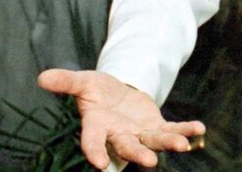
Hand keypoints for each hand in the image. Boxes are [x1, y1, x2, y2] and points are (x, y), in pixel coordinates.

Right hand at [38, 68, 204, 168]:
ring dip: (168, 144)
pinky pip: (172, 129)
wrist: (116, 93)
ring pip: (153, 141)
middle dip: (138, 154)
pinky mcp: (155, 127)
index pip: (93, 141)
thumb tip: (42, 77)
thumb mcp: (83, 81)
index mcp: (96, 125)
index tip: (99, 164)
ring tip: (183, 145)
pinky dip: (185, 129)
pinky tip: (199, 130)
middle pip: (127, 146)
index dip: (95, 152)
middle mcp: (118, 134)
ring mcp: (139, 133)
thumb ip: (66, 81)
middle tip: (149, 163)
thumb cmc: (96, 91)